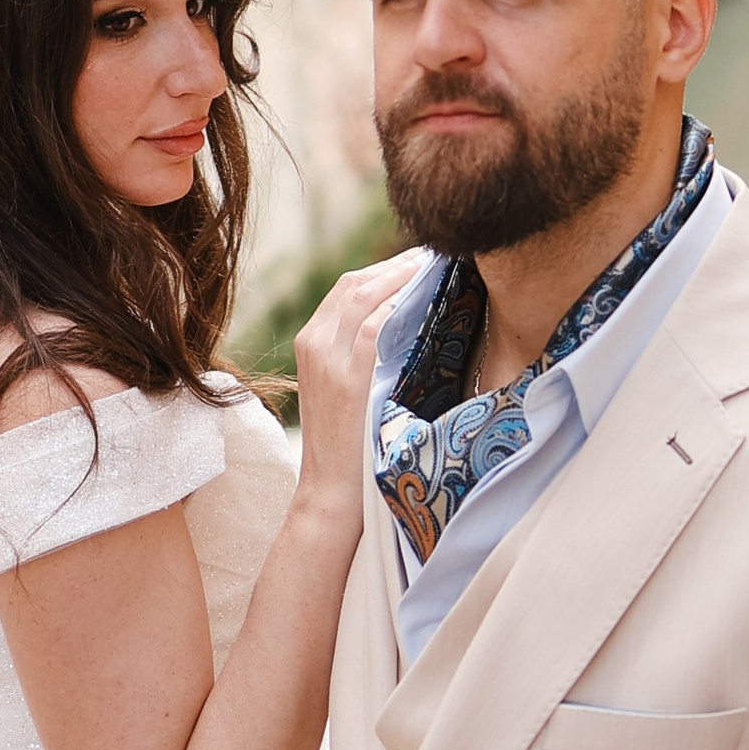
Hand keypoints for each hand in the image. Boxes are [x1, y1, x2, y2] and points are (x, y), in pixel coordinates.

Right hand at [290, 257, 416, 520]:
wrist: (330, 493)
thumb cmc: (349, 445)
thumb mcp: (345, 388)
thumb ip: (361, 354)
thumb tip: (405, 321)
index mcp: (311, 342)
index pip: (349, 286)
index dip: (387, 268)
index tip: (422, 260)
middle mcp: (313, 343)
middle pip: (356, 282)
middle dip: (398, 264)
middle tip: (437, 256)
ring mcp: (326, 360)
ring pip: (364, 295)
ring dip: (404, 276)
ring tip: (438, 267)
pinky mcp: (346, 378)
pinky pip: (374, 325)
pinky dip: (399, 306)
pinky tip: (426, 298)